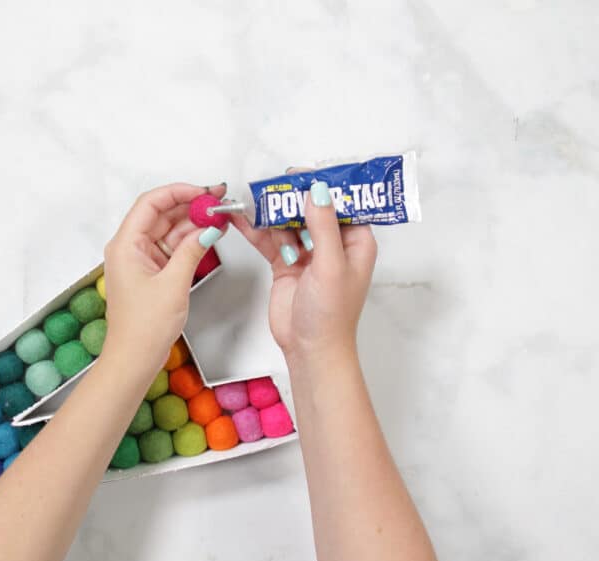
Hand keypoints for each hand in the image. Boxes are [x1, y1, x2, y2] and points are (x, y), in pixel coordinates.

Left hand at [102, 183, 227, 371]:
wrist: (134, 359)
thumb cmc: (143, 328)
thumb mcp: (173, 284)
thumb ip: (192, 250)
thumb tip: (209, 228)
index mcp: (125, 245)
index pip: (151, 203)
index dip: (178, 192)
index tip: (204, 192)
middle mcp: (130, 248)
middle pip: (161, 213)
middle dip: (190, 205)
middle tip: (218, 201)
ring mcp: (141, 259)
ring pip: (168, 229)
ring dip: (193, 222)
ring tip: (219, 216)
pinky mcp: (151, 272)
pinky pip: (171, 247)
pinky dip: (189, 240)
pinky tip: (209, 235)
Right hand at [231, 169, 375, 362]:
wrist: (310, 348)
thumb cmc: (331, 314)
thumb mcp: (331, 264)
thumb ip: (323, 225)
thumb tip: (317, 191)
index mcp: (355, 242)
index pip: (343, 203)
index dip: (325, 185)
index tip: (304, 174)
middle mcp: (333, 244)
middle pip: (311, 208)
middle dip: (292, 197)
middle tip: (273, 184)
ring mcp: (308, 253)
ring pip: (289, 222)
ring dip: (272, 211)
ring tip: (253, 197)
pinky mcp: (286, 264)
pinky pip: (271, 239)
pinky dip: (258, 229)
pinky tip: (243, 218)